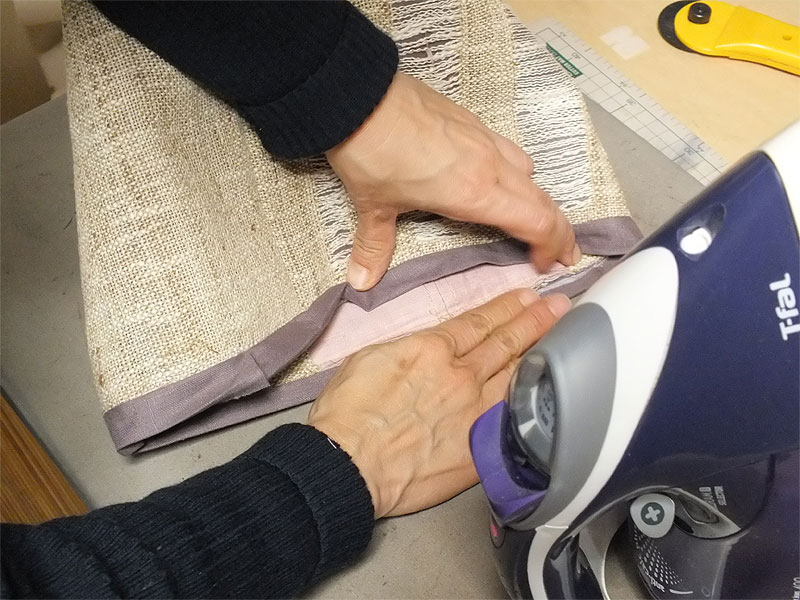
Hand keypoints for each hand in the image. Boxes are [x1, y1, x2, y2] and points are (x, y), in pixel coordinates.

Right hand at [307, 288, 570, 517]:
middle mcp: (459, 376)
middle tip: (558, 305)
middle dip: (533, 320)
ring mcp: (473, 412)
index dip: (505, 307)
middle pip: (505, 342)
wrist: (347, 464)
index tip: (524, 296)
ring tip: (559, 333)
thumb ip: (406, 349)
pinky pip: (509, 418)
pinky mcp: (478, 447)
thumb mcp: (368, 359)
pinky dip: (528, 398)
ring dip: (538, 351)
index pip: (477, 322)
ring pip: (514, 374)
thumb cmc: (347, 416)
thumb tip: (422, 349)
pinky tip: (543, 387)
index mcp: (431, 350)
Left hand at [326, 73, 580, 290]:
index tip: (546, 266)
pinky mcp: (471, 122)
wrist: (358, 94)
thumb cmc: (371, 153)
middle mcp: (489, 165)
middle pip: (543, 201)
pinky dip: (516, 173)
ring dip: (537, 200)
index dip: (551, 247)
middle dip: (559, 231)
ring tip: (531, 218)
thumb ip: (374, 247)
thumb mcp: (374, 206)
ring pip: (528, 173)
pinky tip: (497, 180)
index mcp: (475, 193)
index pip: (537, 222)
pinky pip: (508, 151)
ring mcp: (483, 139)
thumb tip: (362, 281)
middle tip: (563, 253)